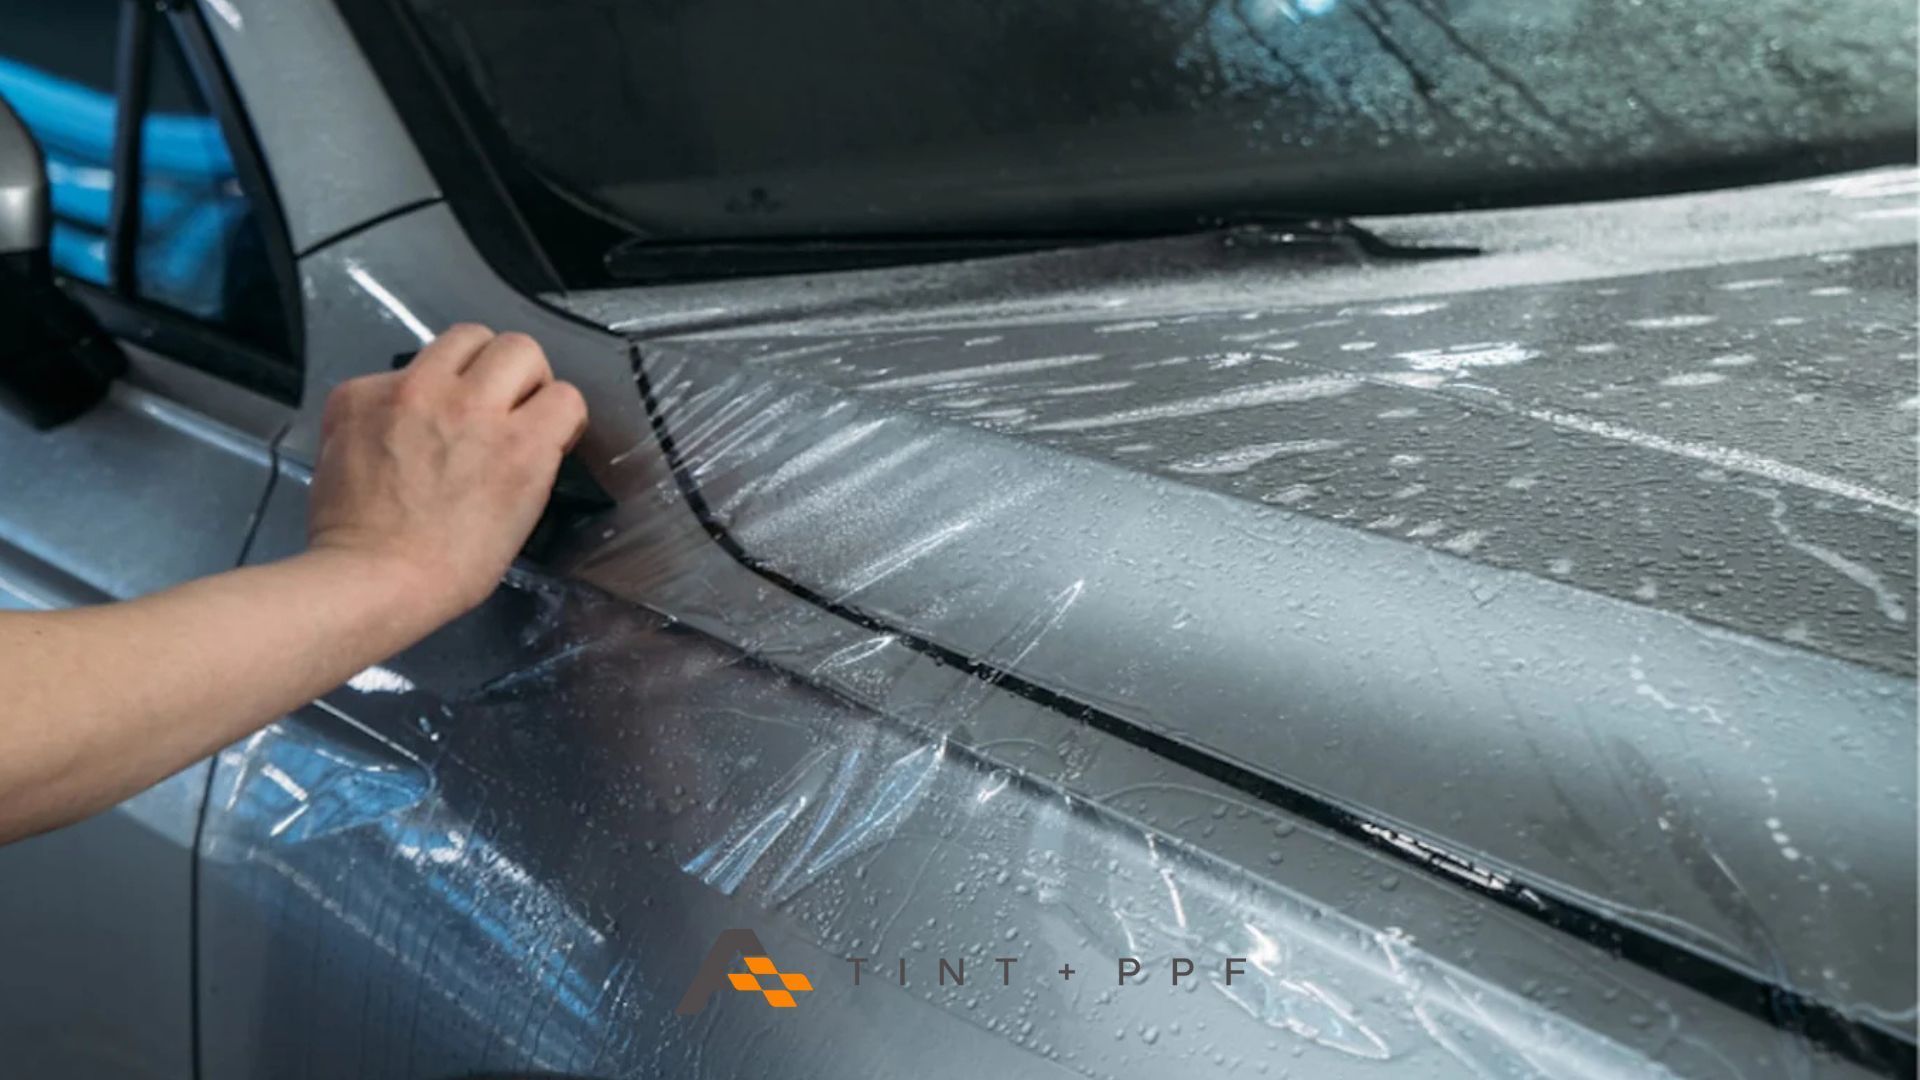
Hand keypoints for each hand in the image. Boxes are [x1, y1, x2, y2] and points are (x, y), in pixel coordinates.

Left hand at [307, 324, 587, 622]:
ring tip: (452, 402)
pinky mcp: (361, 392)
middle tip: (501, 410)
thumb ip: (529, 458)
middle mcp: (470, 404)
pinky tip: (393, 431)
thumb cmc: (453, 567)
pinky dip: (405, 395)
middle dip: (521, 378)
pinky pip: (400, 370)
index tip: (542, 436)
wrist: (369, 578)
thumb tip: (521, 431)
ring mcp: (410, 390)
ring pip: (463, 336)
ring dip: (470, 366)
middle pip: (520, 347)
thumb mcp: (521, 515)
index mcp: (520, 443)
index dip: (558, 417)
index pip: (566, 394)